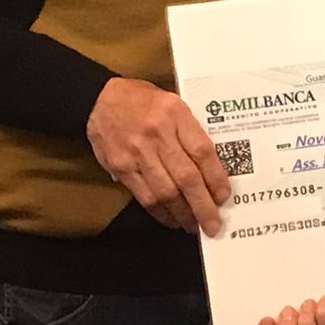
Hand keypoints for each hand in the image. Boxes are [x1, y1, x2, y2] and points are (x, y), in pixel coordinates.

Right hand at [87, 78, 230, 234]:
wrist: (100, 99)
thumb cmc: (142, 101)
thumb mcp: (173, 103)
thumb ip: (190, 131)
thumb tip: (211, 168)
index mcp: (175, 113)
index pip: (202, 151)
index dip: (216, 179)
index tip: (224, 196)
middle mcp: (157, 133)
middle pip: (186, 177)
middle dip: (203, 206)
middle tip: (213, 224)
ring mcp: (137, 152)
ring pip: (166, 192)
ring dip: (183, 213)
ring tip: (194, 225)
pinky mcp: (121, 167)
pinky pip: (145, 196)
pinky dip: (161, 212)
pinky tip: (171, 219)